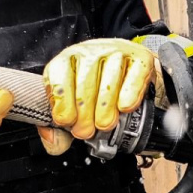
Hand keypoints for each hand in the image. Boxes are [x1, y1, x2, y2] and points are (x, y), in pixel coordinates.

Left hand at [40, 39, 160, 153]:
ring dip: (105, 109)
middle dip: (84, 115)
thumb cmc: (98, 90)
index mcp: (67, 61)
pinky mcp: (140, 56)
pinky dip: (129, 94)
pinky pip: (134, 76)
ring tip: (104, 124)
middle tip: (87, 131)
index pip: (58, 79)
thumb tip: (52, 141)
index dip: (63, 106)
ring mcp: (116, 51)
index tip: (68, 123)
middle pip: (85, 85)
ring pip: (109, 82)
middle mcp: (89, 52)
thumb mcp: (72, 107)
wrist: (130, 70)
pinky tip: (125, 107)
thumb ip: (57, 130)